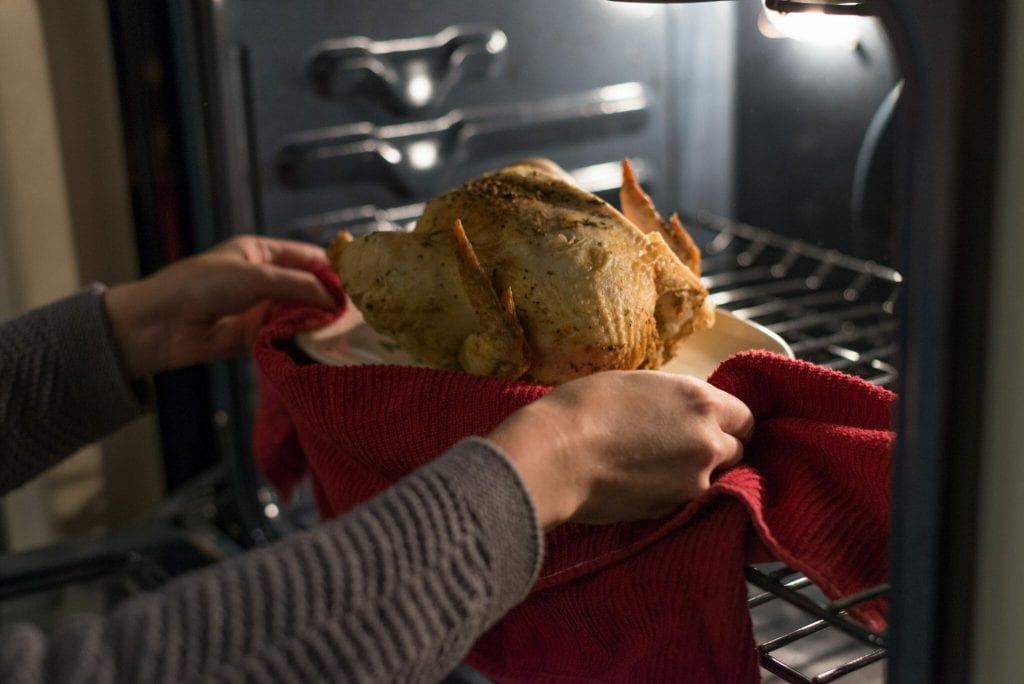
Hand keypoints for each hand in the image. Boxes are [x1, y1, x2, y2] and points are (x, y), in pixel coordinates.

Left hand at [105, 236, 335, 377]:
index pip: (307, 257)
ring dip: (319, 320)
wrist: (162, 324)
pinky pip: (287, 336)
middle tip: (358, 311)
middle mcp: (263, 280)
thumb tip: (336, 298)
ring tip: (345, 329)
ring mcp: (260, 309)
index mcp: (260, 253)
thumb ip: (298, 285)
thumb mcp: (255, 276)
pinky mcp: (256, 337)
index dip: (333, 268)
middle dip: (330, 297)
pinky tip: (322, 343)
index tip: (359, 282)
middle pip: (308, 286)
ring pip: (300, 313)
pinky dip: (303, 339)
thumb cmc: (201, 286)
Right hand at [488, 371, 753, 529]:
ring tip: (662, 469)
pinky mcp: (674, 509)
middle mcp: (708, 440)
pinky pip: (690, 500)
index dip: (729, 422)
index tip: (713, 426)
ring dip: (700, 474)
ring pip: (717, 478)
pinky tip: (648, 485)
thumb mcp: (637, 384)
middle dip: (719, 449)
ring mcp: (695, 480)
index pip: (745, 417)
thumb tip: (681, 413)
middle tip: (685, 448)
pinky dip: (677, 494)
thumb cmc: (584, 408)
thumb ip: (673, 400)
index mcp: (700, 400)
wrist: (556, 455)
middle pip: (738, 450)